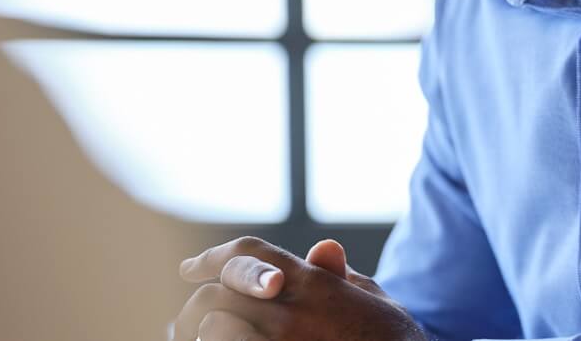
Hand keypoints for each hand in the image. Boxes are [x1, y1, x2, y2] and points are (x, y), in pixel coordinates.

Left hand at [174, 235, 425, 340]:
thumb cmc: (392, 340)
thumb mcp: (372, 302)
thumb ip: (341, 277)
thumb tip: (323, 248)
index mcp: (315, 283)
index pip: (250, 254)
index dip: (212, 257)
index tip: (189, 268)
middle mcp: (294, 309)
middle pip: (221, 290)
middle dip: (200, 300)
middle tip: (189, 314)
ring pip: (215, 325)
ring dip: (202, 333)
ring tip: (196, 337)